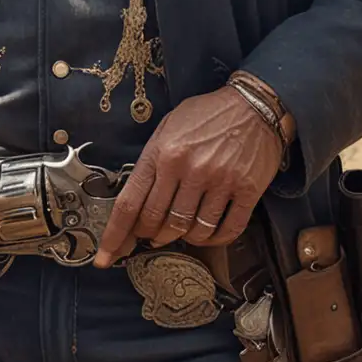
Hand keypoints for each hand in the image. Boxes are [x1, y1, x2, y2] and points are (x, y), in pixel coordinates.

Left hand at [93, 86, 284, 266]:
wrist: (255, 104)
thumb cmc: (208, 114)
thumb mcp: (168, 126)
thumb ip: (152, 159)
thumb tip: (136, 198)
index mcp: (163, 152)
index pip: (131, 204)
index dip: (115, 236)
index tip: (105, 257)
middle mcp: (188, 168)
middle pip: (158, 222)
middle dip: (149, 236)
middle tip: (150, 236)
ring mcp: (218, 181)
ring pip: (191, 230)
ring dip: (182, 238)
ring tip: (180, 232)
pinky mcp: (246, 190)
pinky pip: (226, 230)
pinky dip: (213, 239)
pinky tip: (208, 234)